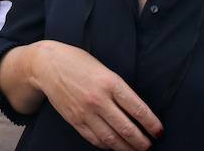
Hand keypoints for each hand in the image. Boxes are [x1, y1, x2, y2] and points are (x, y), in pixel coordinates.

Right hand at [31, 41, 162, 149]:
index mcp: (110, 82)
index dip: (151, 124)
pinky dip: (106, 145)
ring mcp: (85, 111)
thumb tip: (134, 110)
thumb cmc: (75, 61)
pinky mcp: (74, 119)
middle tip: (148, 146)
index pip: (138, 109)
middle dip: (141, 142)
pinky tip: (112, 146)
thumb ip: (117, 87)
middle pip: (127, 128)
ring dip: (126, 148)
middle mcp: (99, 99)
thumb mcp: (101, 68)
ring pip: (111, 138)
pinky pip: (94, 138)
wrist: (45, 64)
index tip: (158, 131)